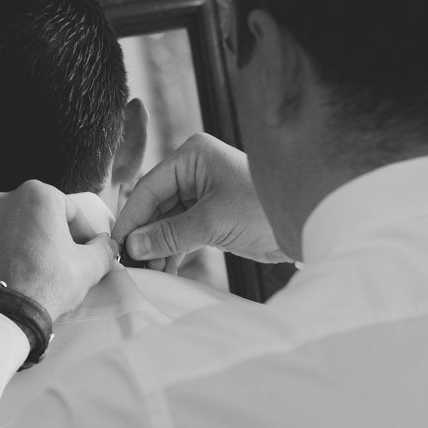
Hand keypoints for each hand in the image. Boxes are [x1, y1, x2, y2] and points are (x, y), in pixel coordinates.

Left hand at [0, 180, 117, 318]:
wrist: (5, 315)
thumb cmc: (48, 284)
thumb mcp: (90, 266)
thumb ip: (104, 249)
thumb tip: (107, 245)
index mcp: (36, 196)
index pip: (67, 209)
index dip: (81, 230)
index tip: (85, 248)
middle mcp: (0, 201)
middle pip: (32, 216)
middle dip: (45, 235)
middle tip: (55, 262)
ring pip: (3, 231)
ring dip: (15, 246)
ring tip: (27, 272)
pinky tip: (2, 278)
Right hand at [112, 133, 289, 269]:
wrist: (309, 222)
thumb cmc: (266, 208)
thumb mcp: (214, 221)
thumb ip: (170, 234)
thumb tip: (133, 245)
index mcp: (191, 156)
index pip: (148, 188)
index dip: (131, 218)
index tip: (118, 245)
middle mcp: (193, 170)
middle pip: (154, 206)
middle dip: (144, 236)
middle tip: (131, 263)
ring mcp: (200, 193)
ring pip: (165, 222)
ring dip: (156, 247)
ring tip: (148, 271)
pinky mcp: (209, 215)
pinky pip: (180, 232)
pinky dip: (172, 250)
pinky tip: (163, 269)